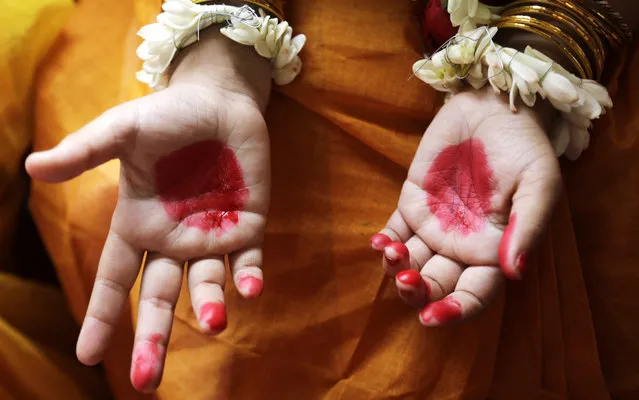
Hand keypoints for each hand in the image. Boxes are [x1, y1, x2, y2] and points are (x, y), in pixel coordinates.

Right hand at [26, 28, 271, 391]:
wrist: (219, 101)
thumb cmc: (168, 117)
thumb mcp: (123, 131)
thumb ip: (85, 151)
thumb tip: (33, 168)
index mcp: (139, 224)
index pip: (116, 278)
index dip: (103, 316)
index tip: (89, 356)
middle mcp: (174, 239)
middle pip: (160, 296)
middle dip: (154, 336)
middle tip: (146, 380)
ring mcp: (213, 235)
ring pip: (207, 282)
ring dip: (209, 305)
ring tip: (212, 324)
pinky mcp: (249, 224)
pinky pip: (249, 260)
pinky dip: (250, 277)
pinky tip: (250, 291)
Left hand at [371, 87, 560, 325]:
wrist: (492, 107)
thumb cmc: (523, 147)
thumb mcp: (539, 184)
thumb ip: (527, 228)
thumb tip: (515, 273)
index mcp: (493, 250)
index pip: (474, 294)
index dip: (455, 310)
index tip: (433, 316)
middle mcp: (460, 245)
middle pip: (435, 284)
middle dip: (417, 292)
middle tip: (407, 281)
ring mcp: (433, 225)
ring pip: (409, 262)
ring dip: (396, 267)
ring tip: (392, 253)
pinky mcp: (412, 203)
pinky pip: (394, 231)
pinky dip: (383, 242)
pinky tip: (379, 242)